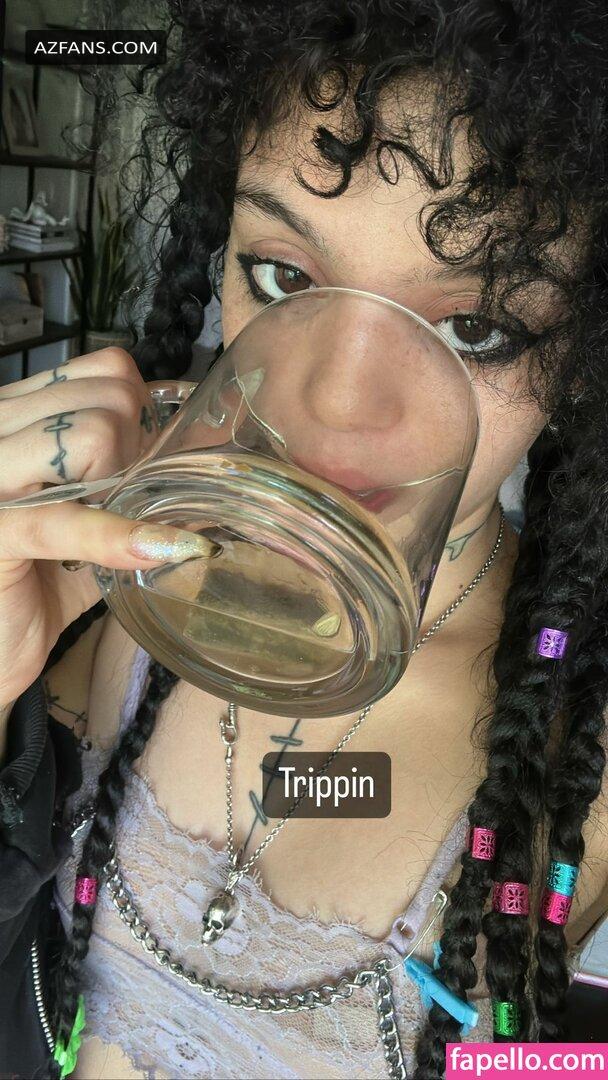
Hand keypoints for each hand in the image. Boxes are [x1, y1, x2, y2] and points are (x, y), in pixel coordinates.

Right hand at [0, 348, 215, 706]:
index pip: (105, 370)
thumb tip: (204, 459)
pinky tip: (160, 549)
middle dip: (136, 453)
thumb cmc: (32, 583)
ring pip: (91, 436)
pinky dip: (117, 535)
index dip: (139, 414)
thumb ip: (127, 481)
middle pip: (108, 399)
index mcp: (16, 417)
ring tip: (112, 526)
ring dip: (121, 487)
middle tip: (123, 504)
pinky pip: (65, 520)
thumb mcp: (86, 520)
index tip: (138, 461)